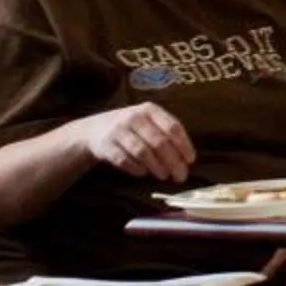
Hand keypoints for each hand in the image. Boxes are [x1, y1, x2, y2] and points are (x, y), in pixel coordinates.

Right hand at [72, 104, 195, 181]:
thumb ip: (167, 135)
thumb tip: (186, 160)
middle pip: (159, 142)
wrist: (94, 129)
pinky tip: (143, 173)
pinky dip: (136, 168)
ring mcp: (118, 131)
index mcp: (150, 110)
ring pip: (142, 152)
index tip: (191, 160)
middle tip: (180, 176)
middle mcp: (134, 117)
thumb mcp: (149, 122)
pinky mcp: (106, 145)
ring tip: (164, 175)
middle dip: (173, 161)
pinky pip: (124, 160)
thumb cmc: (132, 127)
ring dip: (156, 167)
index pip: (172, 127)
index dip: (184, 145)